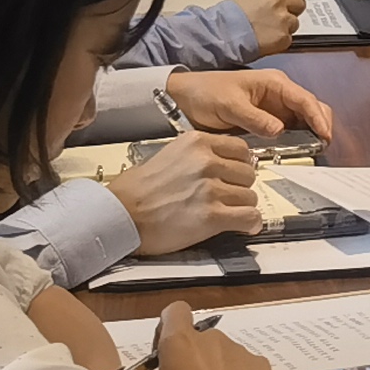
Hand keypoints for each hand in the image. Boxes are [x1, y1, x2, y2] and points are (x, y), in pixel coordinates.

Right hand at [111, 132, 260, 253]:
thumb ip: (197, 157)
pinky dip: (249, 224)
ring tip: (228, 213)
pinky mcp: (211, 216)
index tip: (235, 176)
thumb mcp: (168, 155)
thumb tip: (220, 164)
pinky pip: (249, 218)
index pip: (241, 149)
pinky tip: (243, 226)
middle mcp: (207, 162)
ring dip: (242, 207)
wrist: (119, 215)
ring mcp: (210, 188)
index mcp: (197, 143)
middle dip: (240, 188)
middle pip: (248, 173)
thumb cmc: (134, 191)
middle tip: (227, 198)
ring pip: (250, 197)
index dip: (240, 166)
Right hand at [153, 300, 273, 369]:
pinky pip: (248, 368)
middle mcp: (211, 338)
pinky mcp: (261, 365)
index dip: (172, 326)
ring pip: (227, 355)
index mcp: (180, 342)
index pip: (175, 311)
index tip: (170, 351)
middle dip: (199, 358)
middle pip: (203, 339)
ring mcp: (240, 349)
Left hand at [167, 66, 334, 142]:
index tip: (325, 134)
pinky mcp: (267, 121)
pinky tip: (298, 151)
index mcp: (274, 83)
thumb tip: (280, 130)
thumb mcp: (229, 105)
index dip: (318, 117)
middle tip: (323, 146)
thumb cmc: (207, 93)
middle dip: (321, 124)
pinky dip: (298, 139)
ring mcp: (275, 108)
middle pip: (311, 107)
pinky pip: (290, 130)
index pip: (305, 99)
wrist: (186, 97)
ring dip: (311, 134)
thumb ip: (255, 118)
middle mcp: (279, 94)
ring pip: (303, 120)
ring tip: (314, 151)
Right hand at [232, 0, 315, 48]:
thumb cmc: (233, 13)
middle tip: (274, 14)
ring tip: (267, 27)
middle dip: (291, 9)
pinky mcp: (283, 38)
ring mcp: (283, 20)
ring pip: (295, 22)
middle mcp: (280, 0)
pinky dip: (280, 39)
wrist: (223, 34)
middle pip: (300, 3)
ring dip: (285, 25)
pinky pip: (289, 37)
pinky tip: (266, 37)